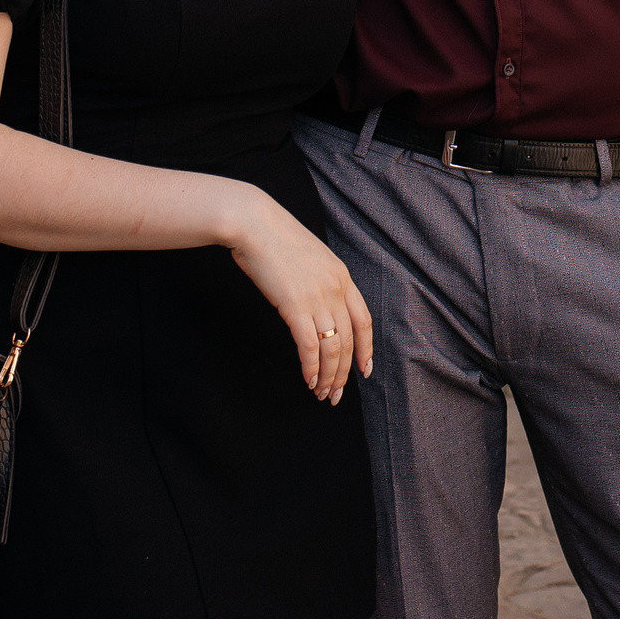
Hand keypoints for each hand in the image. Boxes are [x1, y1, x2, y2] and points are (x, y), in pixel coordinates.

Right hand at [222, 189, 373, 404]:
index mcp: (342, 276)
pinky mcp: (295, 306)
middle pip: (348, 341)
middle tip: (336, 395)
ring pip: (332, 348)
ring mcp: (317, 297)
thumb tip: (315, 305)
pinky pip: (309, 346)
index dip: (366, 349)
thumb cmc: (274, 237)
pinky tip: (308, 380)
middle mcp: (335, 289)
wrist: (253, 223)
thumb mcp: (309, 257)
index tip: (364, 370)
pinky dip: (311, 368)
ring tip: (321, 394)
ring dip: (328, 376)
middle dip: (344, 373)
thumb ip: (318, 281)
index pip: (364, 320)